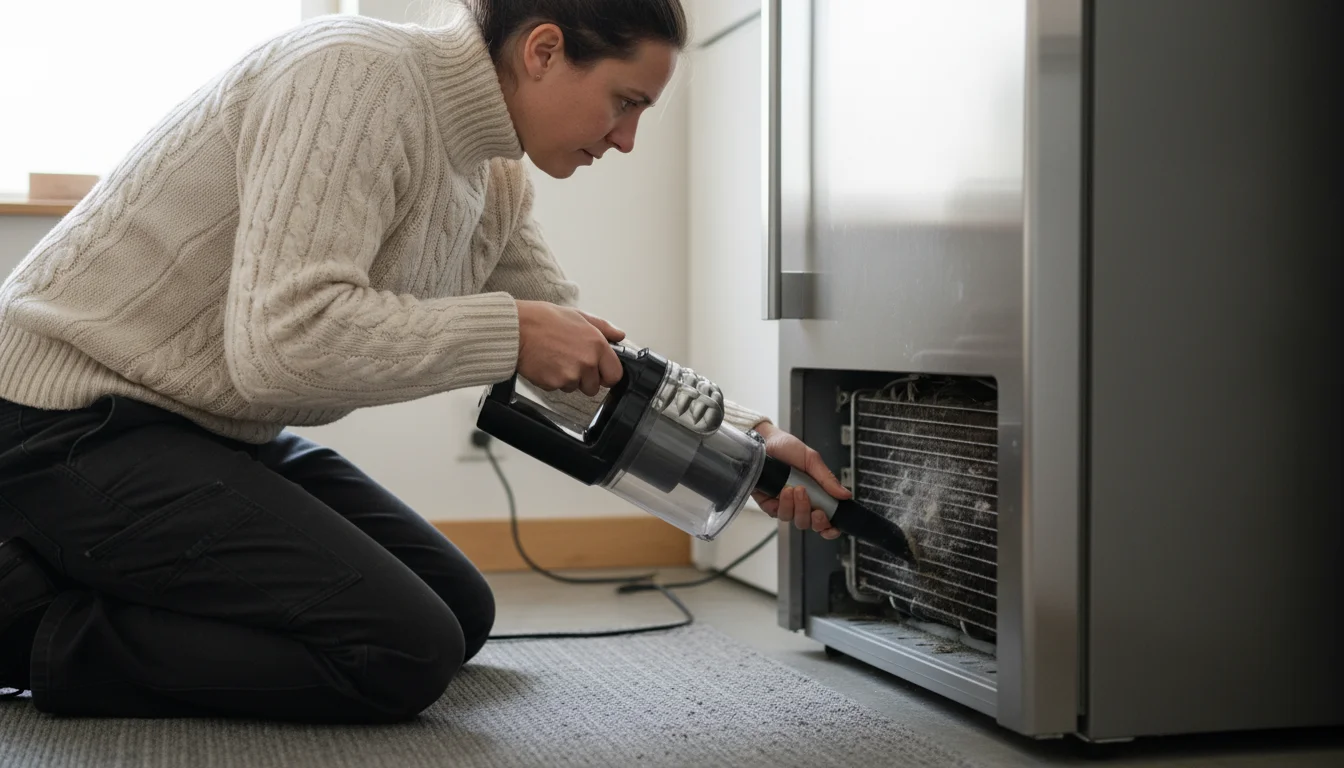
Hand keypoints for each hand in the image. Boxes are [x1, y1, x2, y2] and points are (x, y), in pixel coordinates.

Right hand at [515, 300, 625, 396]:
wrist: (516, 329)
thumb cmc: (542, 320)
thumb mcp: (577, 316)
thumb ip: (603, 327)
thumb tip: (619, 335)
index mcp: (597, 344)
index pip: (615, 374)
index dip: (607, 375)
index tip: (600, 373)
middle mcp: (587, 362)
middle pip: (594, 387)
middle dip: (585, 379)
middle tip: (570, 362)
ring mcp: (571, 375)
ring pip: (575, 388)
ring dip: (568, 379)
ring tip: (555, 359)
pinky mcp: (554, 384)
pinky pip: (558, 388)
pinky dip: (552, 380)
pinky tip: (545, 364)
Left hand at [750, 422, 850, 539]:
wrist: (763, 440)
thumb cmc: (786, 447)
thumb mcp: (811, 459)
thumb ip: (827, 479)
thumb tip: (845, 494)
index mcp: (816, 493)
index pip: (826, 519)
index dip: (830, 528)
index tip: (832, 527)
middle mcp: (800, 502)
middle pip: (810, 524)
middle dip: (815, 519)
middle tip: (816, 508)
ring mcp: (784, 504)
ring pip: (795, 520)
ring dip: (798, 507)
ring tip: (796, 489)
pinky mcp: (768, 503)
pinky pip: (777, 513)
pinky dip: (782, 504)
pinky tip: (783, 491)